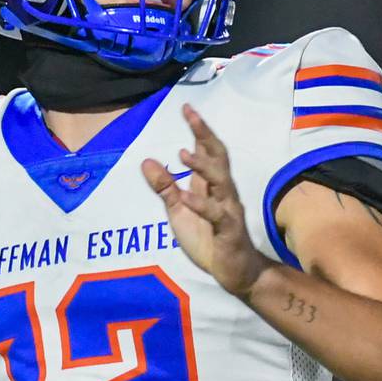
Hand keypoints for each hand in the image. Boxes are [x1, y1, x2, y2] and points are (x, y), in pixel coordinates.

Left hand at [141, 104, 272, 296]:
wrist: (235, 272)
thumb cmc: (209, 239)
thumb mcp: (179, 212)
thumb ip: (165, 188)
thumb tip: (146, 160)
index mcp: (211, 186)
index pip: (207, 151)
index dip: (198, 130)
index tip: (187, 108)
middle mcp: (223, 192)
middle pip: (218, 157)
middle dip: (205, 135)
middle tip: (191, 115)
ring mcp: (228, 210)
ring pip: (221, 182)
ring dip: (203, 166)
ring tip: (184, 153)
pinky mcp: (228, 231)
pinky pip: (216, 215)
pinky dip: (200, 205)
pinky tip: (185, 198)